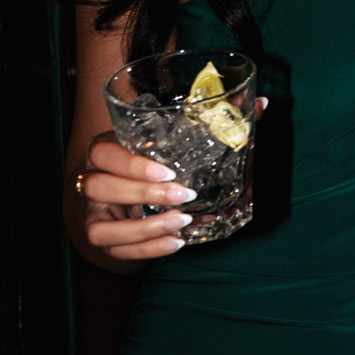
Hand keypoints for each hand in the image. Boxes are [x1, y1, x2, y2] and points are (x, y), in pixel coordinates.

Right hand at [74, 97, 265, 266]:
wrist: (127, 195)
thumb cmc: (157, 160)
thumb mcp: (176, 141)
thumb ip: (216, 123)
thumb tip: (261, 104)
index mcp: (106, 150)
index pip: (102, 152)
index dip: (130, 163)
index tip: (167, 171)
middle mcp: (92, 182)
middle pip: (99, 187)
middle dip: (141, 193)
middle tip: (184, 196)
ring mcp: (95, 215)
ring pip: (101, 228)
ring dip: (143, 229)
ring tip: (181, 222)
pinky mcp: (104, 241)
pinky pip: (116, 251)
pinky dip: (146, 250)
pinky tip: (175, 243)